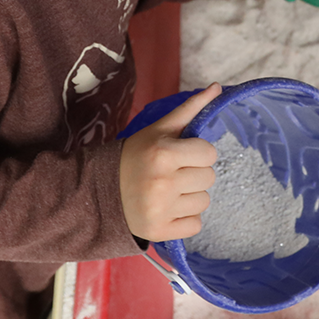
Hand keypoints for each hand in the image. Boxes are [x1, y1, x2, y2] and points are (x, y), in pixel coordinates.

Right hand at [119, 84, 220, 241]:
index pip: (209, 154)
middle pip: (209, 178)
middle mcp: (163, 183)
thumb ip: (190, 108)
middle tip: (173, 173)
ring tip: (169, 191)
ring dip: (191, 196)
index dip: (199, 153)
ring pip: (204, 202)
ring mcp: (161, 210)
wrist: (101, 191)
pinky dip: (186, 218)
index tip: (182, 155)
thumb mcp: (160, 129)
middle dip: (195, 173)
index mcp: (163, 153)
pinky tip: (169, 209)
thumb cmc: (136, 156)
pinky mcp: (160, 232)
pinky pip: (196, 225)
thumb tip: (218, 87)